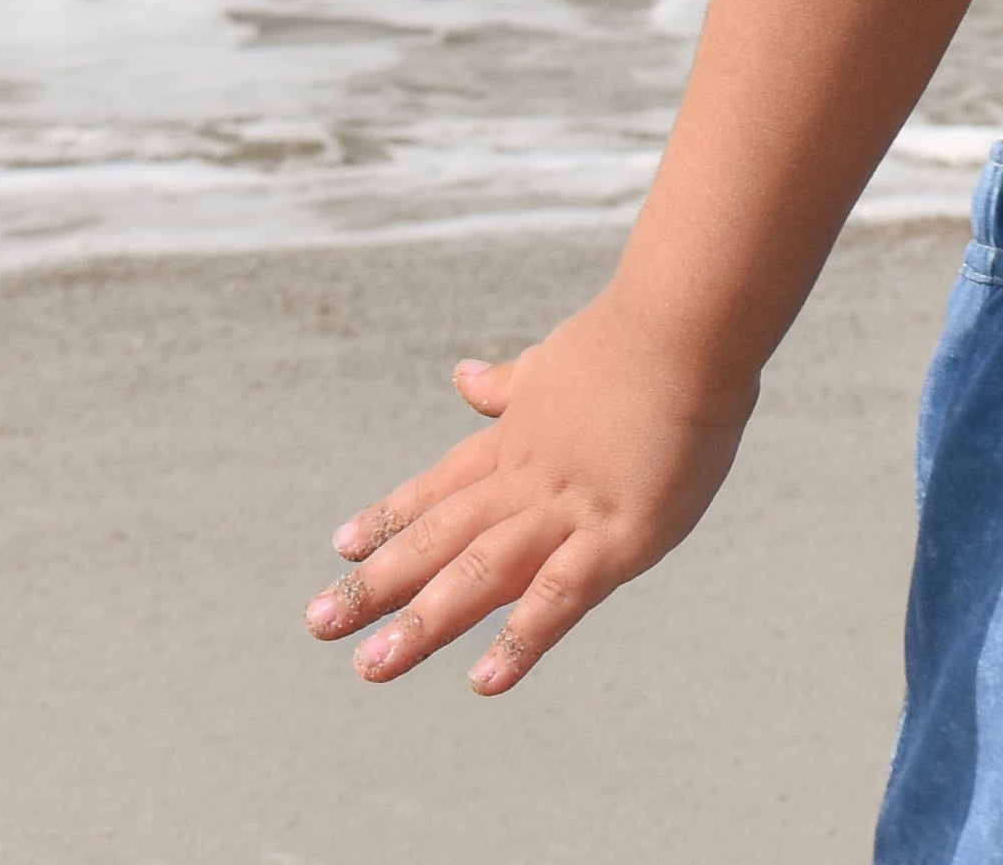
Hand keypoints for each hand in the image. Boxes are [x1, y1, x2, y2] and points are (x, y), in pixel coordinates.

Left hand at [303, 288, 755, 692]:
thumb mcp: (556, 360)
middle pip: (441, 538)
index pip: (442, 486)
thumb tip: (462, 377)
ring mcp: (568, 511)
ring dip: (423, 621)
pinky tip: (484, 679)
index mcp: (519, 440)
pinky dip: (519, 638)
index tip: (341, 545)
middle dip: (377, 583)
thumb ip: (510, 385)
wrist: (685, 322)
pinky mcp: (618, 537)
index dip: (391, 517)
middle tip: (317, 623)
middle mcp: (528, 480)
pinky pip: (560, 596)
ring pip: (479, 572)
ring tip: (369, 666)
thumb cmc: (635, 336)